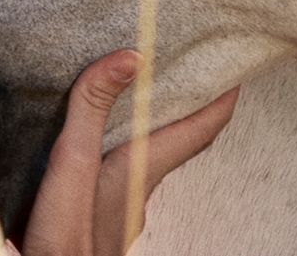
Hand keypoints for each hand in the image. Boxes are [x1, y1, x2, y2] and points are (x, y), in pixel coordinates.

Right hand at [17, 49, 239, 255]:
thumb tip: (128, 58)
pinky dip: (116, 149)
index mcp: (139, 172)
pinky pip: (117, 174)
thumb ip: (91, 113)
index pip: (198, 129)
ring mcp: (118, 210)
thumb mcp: (71, 167)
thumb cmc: (63, 245)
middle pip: (175, 141)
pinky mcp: (94, 220)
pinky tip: (92, 146)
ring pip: (145, 158)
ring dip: (146, 127)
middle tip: (185, 70)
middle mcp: (136, 191)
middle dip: (183, 105)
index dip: (220, 98)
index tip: (233, 70)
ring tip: (136, 94)